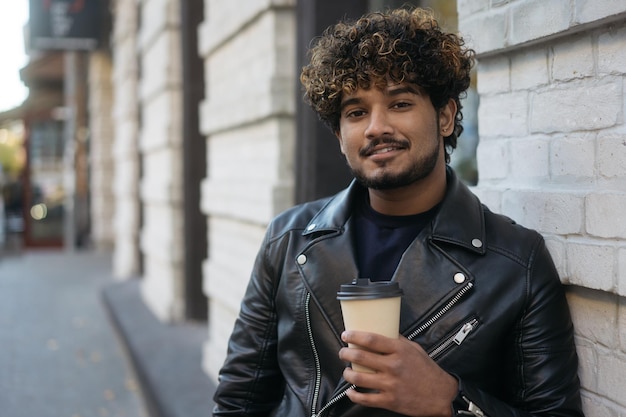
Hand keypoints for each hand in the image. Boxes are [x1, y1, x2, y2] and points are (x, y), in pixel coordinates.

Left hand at [339, 330, 456, 416]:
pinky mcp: (390, 401)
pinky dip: (354, 395)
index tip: (346, 335)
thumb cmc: (427, 370)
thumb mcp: (414, 349)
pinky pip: (365, 399)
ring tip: (346, 371)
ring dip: (347, 374)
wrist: (440, 394)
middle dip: (346, 354)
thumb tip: (383, 331)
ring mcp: (391, 384)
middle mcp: (393, 366)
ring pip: (359, 378)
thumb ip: (397, 340)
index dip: (354, 336)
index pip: (371, 340)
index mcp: (399, 350)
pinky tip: (351, 392)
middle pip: (360, 357)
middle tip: (343, 352)